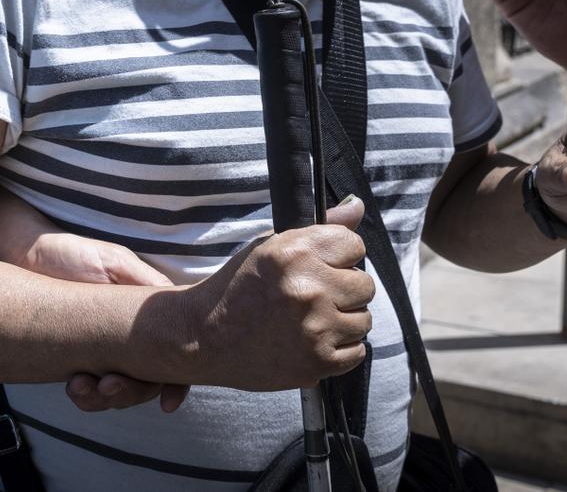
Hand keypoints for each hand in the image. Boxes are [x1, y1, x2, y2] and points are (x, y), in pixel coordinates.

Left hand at [18, 233, 191, 412]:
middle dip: (130, 392)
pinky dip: (85, 396)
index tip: (167, 402)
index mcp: (149, 314)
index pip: (174, 354)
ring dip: (104, 397)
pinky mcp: (79, 360)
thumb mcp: (112, 262)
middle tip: (107, 384)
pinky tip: (72, 385)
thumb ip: (145, 283)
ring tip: (79, 384)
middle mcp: (132, 337)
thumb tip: (176, 305)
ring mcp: (105, 351)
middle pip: (148, 382)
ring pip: (119, 392)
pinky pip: (90, 393)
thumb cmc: (71, 253)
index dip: (176, 383)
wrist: (24, 255)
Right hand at [176, 197, 374, 391]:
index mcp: (295, 253)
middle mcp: (309, 289)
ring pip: (363, 319)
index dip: (339, 257)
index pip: (355, 245)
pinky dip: (339, 349)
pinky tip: (311, 342)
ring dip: (342, 321)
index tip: (319, 267)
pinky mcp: (318, 361)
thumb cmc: (238, 288)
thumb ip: (320, 228)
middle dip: (343, 290)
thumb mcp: (269, 247)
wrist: (203, 336)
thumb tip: (358, 205)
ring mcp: (316, 328)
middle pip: (364, 284)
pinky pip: (358, 351)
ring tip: (309, 321)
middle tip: (312, 297)